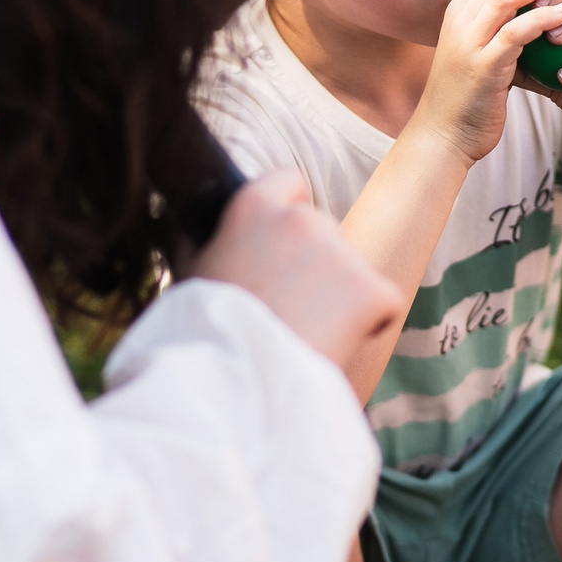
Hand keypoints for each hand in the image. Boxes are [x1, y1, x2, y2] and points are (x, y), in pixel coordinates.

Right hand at [190, 174, 407, 373]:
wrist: (236, 379)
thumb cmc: (205, 329)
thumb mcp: (189, 270)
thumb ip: (191, 237)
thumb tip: (178, 219)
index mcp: (254, 206)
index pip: (289, 182)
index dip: (289, 212)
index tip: (283, 244)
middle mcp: (301, 218)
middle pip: (323, 232)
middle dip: (314, 264)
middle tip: (289, 307)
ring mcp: (340, 252)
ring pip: (351, 269)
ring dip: (338, 295)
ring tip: (305, 331)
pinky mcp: (370, 289)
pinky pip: (383, 302)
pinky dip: (370, 321)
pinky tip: (337, 342)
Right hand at [414, 0, 561, 163]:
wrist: (444, 135)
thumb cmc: (469, 94)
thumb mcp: (480, 50)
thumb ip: (498, 25)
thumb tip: (530, 3)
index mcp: (461, 10)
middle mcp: (461, 19)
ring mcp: (469, 41)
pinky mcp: (482, 66)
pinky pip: (514, 33)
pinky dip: (541, 18)